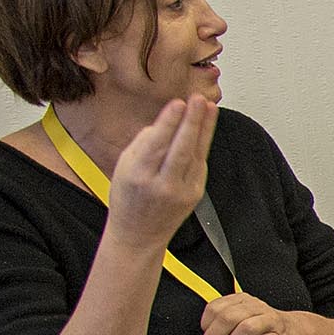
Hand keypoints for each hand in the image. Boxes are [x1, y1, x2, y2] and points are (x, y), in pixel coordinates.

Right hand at [101, 95, 215, 251]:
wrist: (139, 234)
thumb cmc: (128, 197)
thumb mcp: (124, 167)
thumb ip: (143, 144)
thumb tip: (166, 121)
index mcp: (138, 176)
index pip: (156, 145)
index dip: (169, 123)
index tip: (178, 103)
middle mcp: (161, 185)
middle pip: (181, 149)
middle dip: (192, 122)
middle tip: (199, 99)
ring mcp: (182, 191)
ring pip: (195, 155)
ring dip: (204, 128)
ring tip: (209, 106)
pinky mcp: (196, 195)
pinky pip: (200, 164)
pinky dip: (203, 143)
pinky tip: (207, 125)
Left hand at [198, 293, 317, 334]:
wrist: (294, 332)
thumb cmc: (262, 328)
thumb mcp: (239, 320)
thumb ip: (221, 326)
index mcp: (241, 300)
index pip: (215, 307)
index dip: (206, 325)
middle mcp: (255, 306)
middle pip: (228, 317)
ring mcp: (269, 320)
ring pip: (245, 328)